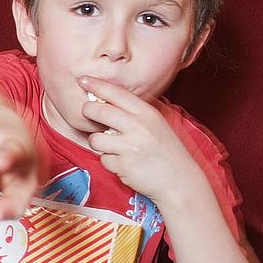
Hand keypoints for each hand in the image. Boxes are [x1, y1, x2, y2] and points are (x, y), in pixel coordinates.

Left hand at [80, 76, 202, 203]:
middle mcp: (139, 126)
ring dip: (99, 144)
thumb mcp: (155, 124)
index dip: (96, 85)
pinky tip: (125, 164)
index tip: (82, 80)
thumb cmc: (165, 151)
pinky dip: (110, 162)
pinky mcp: (124, 165)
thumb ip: (134, 113)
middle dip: (87, 112)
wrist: (180, 181)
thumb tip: (105, 100)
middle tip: (89, 114)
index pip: (116, 93)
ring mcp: (130, 146)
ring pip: (95, 138)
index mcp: (147, 113)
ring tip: (114, 147)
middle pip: (97, 111)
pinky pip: (103, 159)